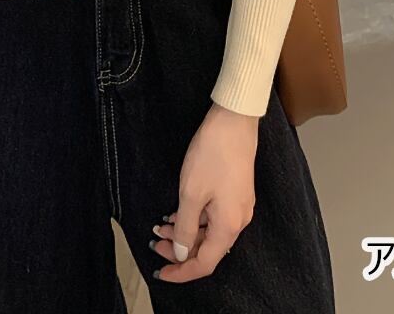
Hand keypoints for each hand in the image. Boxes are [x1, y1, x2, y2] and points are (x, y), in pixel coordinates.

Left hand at [150, 102, 258, 282]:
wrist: (234, 122)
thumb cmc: (212, 155)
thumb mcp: (191, 193)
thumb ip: (185, 227)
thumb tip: (182, 252)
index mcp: (229, 226)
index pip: (204, 263)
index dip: (181, 271)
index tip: (159, 272)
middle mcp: (238, 221)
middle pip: (208, 248)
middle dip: (179, 249)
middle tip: (154, 243)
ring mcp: (239, 206)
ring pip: (209, 231)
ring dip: (184, 232)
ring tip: (159, 226)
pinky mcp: (236, 192)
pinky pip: (214, 216)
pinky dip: (194, 218)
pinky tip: (176, 212)